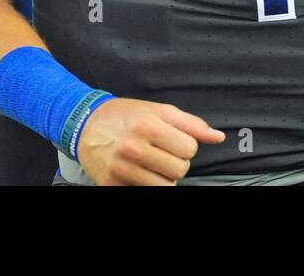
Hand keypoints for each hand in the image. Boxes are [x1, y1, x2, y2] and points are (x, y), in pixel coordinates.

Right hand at [76, 98, 224, 185]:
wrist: (85, 124)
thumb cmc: (125, 116)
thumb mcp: (157, 110)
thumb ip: (190, 124)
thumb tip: (218, 138)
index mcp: (148, 125)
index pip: (189, 149)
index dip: (184, 145)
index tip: (171, 140)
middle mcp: (134, 148)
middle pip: (180, 170)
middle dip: (174, 161)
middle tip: (159, 151)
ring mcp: (122, 169)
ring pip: (166, 187)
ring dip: (163, 177)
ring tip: (151, 163)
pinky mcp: (112, 185)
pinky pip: (145, 192)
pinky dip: (146, 184)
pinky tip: (137, 171)